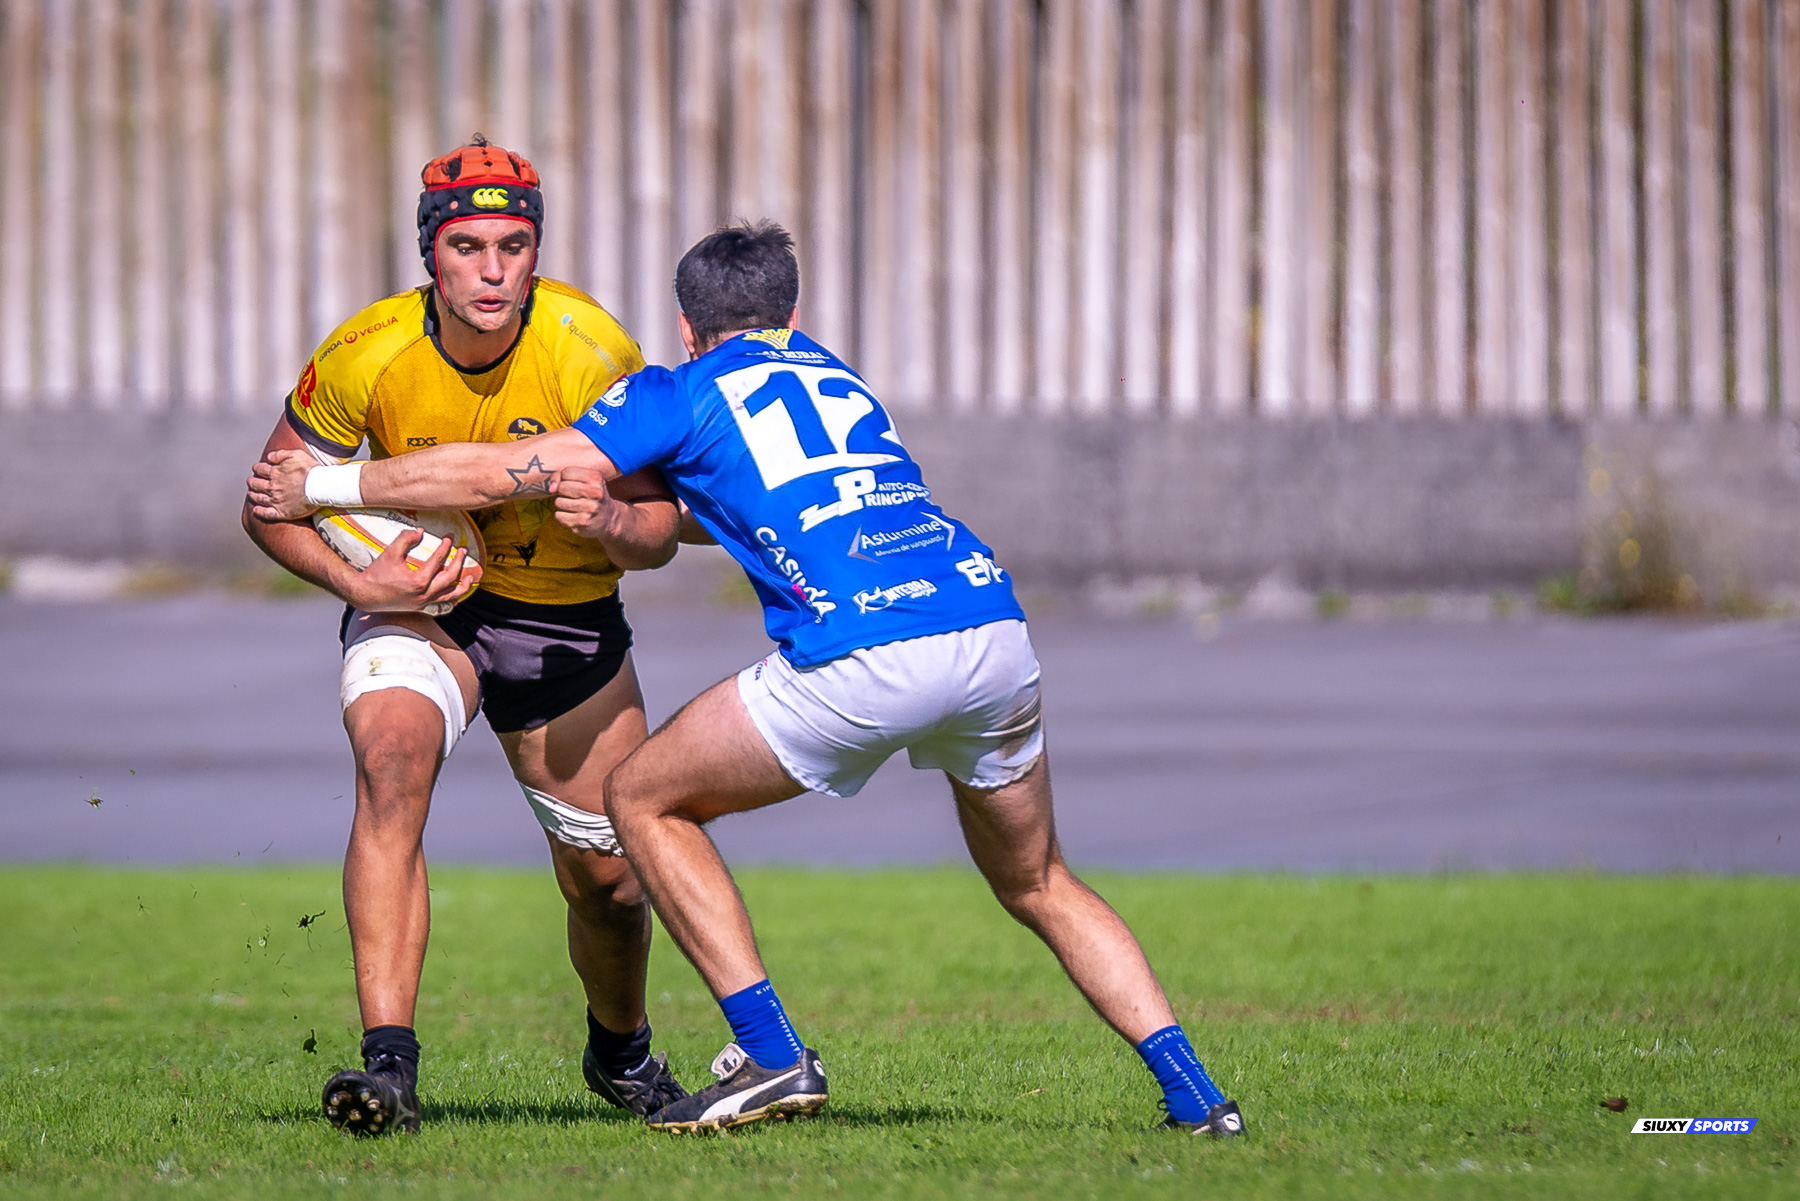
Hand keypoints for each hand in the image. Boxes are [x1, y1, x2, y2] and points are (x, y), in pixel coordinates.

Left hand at [247, 449, 320, 520]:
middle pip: (256, 484)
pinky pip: (266, 513)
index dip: (257, 468)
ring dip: (253, 495)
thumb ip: (280, 454)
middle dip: (252, 482)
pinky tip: (256, 510)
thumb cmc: (311, 470)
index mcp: (274, 473)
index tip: (256, 468)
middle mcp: (272, 487)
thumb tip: (269, 457)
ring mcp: (276, 500)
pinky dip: (259, 512)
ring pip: (259, 498)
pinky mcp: (282, 512)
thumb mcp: (296, 454)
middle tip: (250, 481)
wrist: (321, 488)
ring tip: (251, 494)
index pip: (260, 469)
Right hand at [346, 529, 482, 612]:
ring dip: (462, 587)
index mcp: (418, 580)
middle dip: (459, 562)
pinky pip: (441, 608)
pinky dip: (451, 602)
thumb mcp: (389, 553)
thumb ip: (405, 539)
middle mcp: (424, 594)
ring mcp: (423, 603)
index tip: (450, 536)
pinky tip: (456, 597)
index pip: (438, 560)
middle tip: (463, 550)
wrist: (364, 595)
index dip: (446, 546)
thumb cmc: (376, 574)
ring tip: (470, 578)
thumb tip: (421, 530)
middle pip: (450, 577)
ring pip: (450, 596)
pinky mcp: (420, 608)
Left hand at [551, 466, 624, 541]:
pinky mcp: (582, 523)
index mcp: (596, 478)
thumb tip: (551, 489)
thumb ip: (561, 476)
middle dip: (563, 492)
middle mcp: (595, 492)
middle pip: (561, 487)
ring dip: (563, 505)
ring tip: (575, 506)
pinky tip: (574, 516)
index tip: (574, 484)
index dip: (565, 479)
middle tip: (575, 496)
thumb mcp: (583, 479)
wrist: (608, 518)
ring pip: (558, 502)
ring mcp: (589, 509)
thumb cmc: (590, 495)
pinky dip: (563, 516)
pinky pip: (559, 516)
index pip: (566, 472)